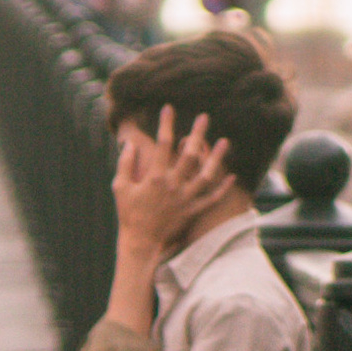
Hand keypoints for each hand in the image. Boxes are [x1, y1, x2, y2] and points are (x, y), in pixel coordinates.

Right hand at [112, 110, 234, 257]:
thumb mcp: (120, 187)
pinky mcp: (192, 211)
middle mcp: (173, 185)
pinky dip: (223, 188)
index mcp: (155, 177)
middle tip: (204, 117)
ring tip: (225, 141)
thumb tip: (130, 144)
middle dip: (197, 134)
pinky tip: (232, 176)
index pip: (162, 145)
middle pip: (189, 154)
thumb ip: (125, 164)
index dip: (166, 125)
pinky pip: (211, 199)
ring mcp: (185, 199)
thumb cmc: (129, 214)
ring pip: (206, 175)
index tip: (169, 109)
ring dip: (216, 158)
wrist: (140, 242)